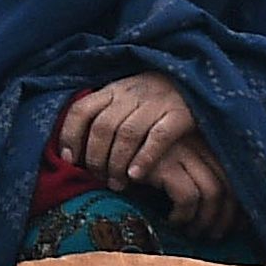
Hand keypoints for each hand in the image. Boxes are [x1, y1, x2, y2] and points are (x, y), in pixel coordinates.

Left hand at [57, 74, 196, 184]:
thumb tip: (71, 152)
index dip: (71, 135)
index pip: (82, 109)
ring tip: (116, 184)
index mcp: (113, 89)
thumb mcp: (124, 100)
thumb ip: (102, 116)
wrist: (196, 81)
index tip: (69, 159)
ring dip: (117, 163)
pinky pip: (158, 137)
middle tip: (98, 178)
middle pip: (103, 127)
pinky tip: (136, 176)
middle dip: (96, 158)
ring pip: (127, 134)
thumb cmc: (151, 100)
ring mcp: (156, 102)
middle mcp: (131, 93)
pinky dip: (144, 158)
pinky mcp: (180, 113)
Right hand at [139, 137, 241, 240]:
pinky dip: (183, 216)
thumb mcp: (171, 168)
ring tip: (193, 232)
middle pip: (229, 182)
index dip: (239, 203)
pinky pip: (187, 197)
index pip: (235, 171)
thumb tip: (233, 216)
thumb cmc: (136, 169)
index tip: (237, 225)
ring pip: (213, 191)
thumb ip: (198, 180)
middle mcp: (195, 138)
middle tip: (214, 236)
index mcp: (202, 138)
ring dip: (206, 220)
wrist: (95, 156)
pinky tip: (172, 222)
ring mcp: (179, 148)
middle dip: (226, 216)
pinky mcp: (161, 162)